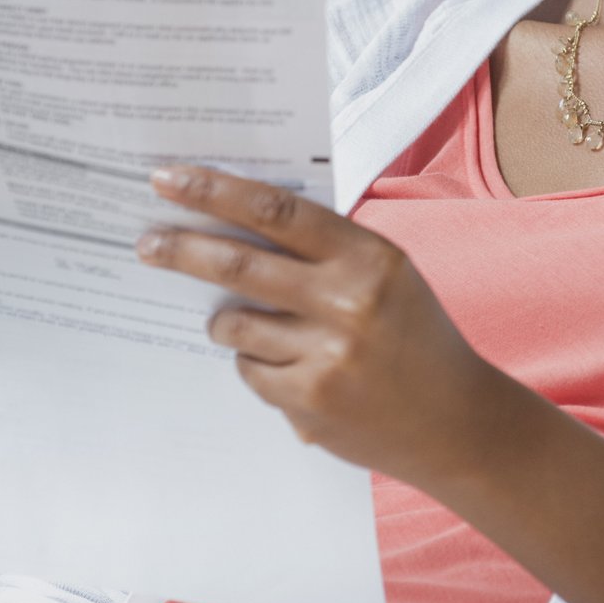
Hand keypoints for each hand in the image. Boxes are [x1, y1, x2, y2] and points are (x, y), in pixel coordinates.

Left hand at [137, 164, 506, 491]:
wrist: (457, 423)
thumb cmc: (413, 337)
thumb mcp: (385, 275)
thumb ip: (323, 249)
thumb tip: (233, 217)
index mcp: (368, 256)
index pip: (275, 210)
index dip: (214, 190)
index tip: (168, 179)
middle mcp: (348, 302)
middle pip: (238, 264)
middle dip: (181, 250)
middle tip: (146, 243)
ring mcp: (327, 355)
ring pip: (234, 325)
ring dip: (225, 322)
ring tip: (241, 325)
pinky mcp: (309, 403)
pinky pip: (250, 371)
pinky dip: (256, 365)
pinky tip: (290, 369)